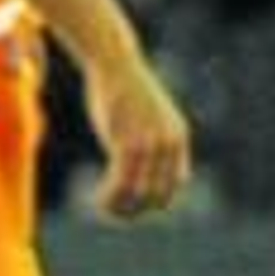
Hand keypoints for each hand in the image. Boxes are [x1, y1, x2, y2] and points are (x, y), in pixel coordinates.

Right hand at [84, 56, 193, 219]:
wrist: (115, 63)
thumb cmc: (125, 89)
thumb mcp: (146, 115)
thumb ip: (149, 140)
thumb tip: (139, 164)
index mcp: (178, 137)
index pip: (177, 184)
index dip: (157, 199)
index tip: (135, 203)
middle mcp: (169, 144)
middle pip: (159, 195)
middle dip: (136, 210)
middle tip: (114, 212)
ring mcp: (150, 145)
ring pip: (138, 194)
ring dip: (119, 208)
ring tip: (103, 209)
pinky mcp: (127, 144)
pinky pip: (120, 184)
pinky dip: (108, 199)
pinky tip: (96, 201)